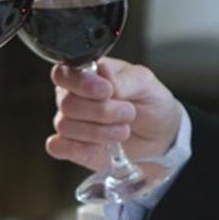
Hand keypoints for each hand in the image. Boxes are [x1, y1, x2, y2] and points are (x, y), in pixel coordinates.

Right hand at [47, 58, 181, 171]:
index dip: (81, 83)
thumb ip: (122, 78)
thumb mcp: (144, 83)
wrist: (160, 134)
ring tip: (123, 130)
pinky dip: (80, 148)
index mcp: (86, 74)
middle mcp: (73, 97)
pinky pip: (59, 148)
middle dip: (101, 111)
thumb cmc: (149, 102)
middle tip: (128, 112)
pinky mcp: (71, 147)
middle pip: (67, 103)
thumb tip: (102, 72)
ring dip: (98, 131)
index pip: (63, 74)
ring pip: (65, 126)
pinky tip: (100, 147)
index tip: (106, 91)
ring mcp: (71, 123)